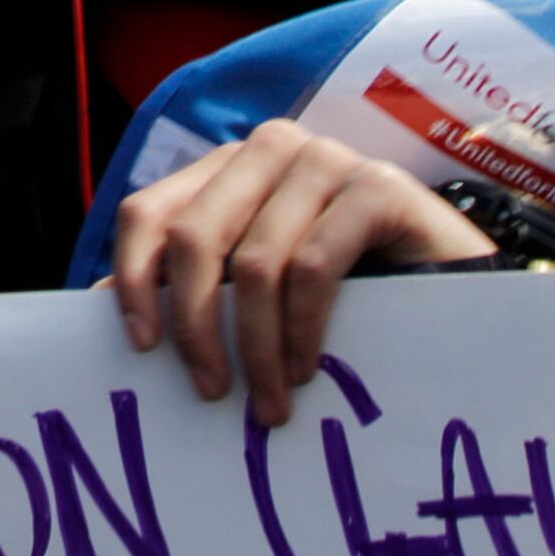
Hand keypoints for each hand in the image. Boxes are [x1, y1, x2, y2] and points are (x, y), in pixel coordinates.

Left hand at [106, 122, 490, 427]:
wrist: (454, 287)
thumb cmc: (346, 290)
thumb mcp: (259, 283)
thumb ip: (197, 281)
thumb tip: (100, 305)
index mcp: (227, 168)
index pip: (148, 212)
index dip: (133, 278)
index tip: (141, 348)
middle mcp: (270, 150)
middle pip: (194, 237)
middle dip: (196, 326)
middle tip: (211, 392)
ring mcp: (325, 160)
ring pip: (256, 263)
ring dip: (258, 348)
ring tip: (268, 405)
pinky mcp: (378, 186)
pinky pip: (314, 266)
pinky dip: (303, 329)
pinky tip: (307, 370)